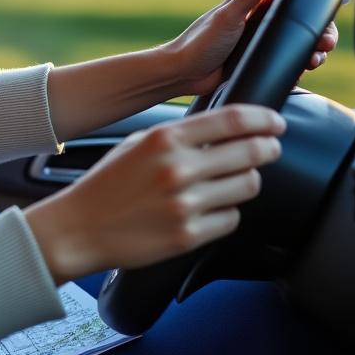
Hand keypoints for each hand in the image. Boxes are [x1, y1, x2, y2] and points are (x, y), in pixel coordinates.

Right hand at [24, 105, 284, 285]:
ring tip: (232, 181)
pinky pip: (231, 219)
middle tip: (269, 149)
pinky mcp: (188, 235)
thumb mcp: (137, 144)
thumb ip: (179, 135)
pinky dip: (226, 213)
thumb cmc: (108, 184)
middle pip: (250, 152)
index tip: (275, 122)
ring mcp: (185, 204)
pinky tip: (209, 210)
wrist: (79, 228)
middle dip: (267, 148)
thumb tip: (225, 130)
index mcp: (164, 139)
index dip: (264, 118)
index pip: (233, 120)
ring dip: (246, 181)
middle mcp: (178, 169)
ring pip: (247, 186)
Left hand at [166, 0, 338, 97]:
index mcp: (254, 6)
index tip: (329, 14)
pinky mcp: (257, 63)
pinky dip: (296, 66)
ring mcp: (259, 44)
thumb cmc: (201, 40)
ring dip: (312, 52)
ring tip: (313, 61)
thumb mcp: (230, 13)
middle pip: (300, 26)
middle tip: (323, 44)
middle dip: (319, 34)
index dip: (313, 7)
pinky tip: (301, 70)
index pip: (291, 0)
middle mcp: (259, 23)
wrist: (183, 74)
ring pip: (296, 46)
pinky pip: (284, 63)